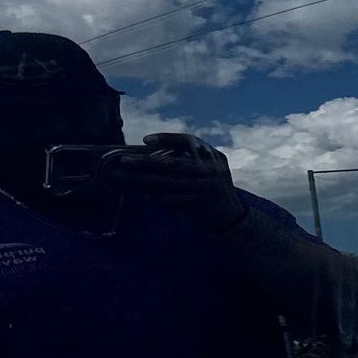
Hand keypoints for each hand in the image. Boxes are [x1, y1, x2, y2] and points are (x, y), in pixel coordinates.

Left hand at [106, 133, 244, 230]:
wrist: (234, 218)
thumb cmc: (216, 188)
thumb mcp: (213, 166)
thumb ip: (193, 157)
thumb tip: (155, 152)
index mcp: (212, 156)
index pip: (188, 142)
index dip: (167, 139)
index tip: (145, 140)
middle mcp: (209, 171)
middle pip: (172, 164)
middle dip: (145, 162)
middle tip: (123, 160)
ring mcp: (204, 189)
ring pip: (168, 183)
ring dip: (143, 180)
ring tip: (123, 177)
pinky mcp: (200, 206)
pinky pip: (175, 201)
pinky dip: (160, 199)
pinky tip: (144, 196)